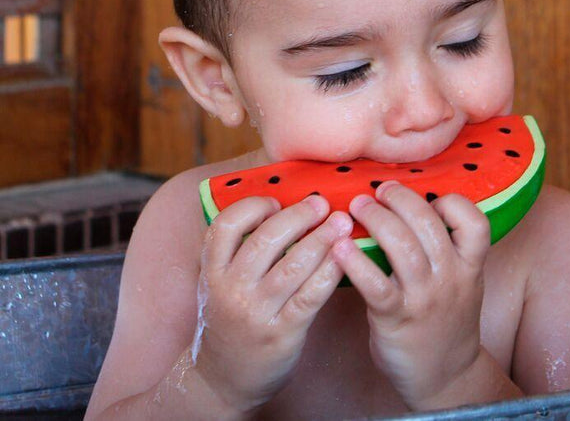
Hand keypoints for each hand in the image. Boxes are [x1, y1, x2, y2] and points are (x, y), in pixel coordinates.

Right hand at [194, 195, 352, 415]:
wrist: (221, 381)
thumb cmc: (228, 323)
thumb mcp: (218, 285)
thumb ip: (239, 252)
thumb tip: (284, 210)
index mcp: (212, 272)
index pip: (225, 226)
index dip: (253, 207)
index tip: (275, 202)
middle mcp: (230, 290)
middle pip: (265, 240)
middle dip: (298, 216)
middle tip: (321, 203)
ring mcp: (256, 313)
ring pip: (292, 265)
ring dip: (321, 239)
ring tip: (341, 222)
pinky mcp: (281, 334)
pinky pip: (310, 296)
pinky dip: (329, 272)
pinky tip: (344, 257)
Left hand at [332, 181, 489, 408]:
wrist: (446, 377)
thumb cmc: (445, 318)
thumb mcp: (461, 281)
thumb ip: (445, 247)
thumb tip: (407, 203)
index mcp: (469, 265)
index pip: (475, 222)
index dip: (452, 203)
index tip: (428, 197)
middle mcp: (450, 278)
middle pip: (429, 225)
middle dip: (400, 199)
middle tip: (378, 190)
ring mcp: (424, 299)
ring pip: (403, 248)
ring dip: (376, 220)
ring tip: (356, 207)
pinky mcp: (396, 319)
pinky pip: (375, 285)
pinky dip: (356, 263)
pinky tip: (340, 247)